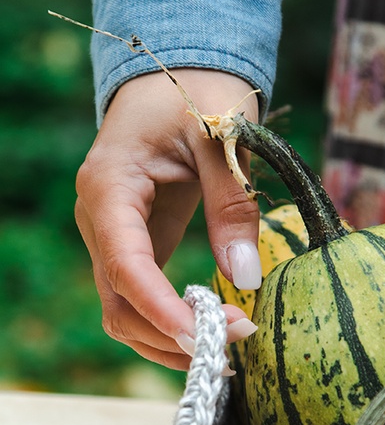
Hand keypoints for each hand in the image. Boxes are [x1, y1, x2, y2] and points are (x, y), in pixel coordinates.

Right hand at [75, 68, 262, 368]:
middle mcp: (100, 220)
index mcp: (110, 186)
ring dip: (171, 340)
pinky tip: (214, 332)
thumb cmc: (195, 93)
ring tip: (231, 349)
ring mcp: (112, 239)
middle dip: (173, 334)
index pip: (125, 263)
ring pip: (125, 314)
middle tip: (238, 341)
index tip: (205, 335)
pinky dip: (173, 325)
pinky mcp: (135, 248)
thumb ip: (231, 205)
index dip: (160, 308)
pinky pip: (143, 302)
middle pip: (119, 304)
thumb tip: (245, 280)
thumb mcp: (221, 138)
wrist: (174, 74)